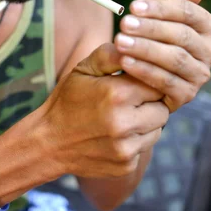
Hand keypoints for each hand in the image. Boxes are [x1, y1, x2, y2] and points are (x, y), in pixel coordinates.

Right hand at [38, 43, 168, 179]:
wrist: (47, 143)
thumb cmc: (67, 100)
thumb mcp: (83, 69)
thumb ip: (110, 54)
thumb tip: (134, 44)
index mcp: (117, 94)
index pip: (156, 82)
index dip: (145, 81)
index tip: (132, 83)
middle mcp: (124, 123)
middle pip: (163, 108)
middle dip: (149, 103)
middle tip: (128, 102)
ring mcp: (126, 148)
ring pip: (158, 129)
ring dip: (145, 123)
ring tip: (120, 118)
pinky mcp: (126, 165)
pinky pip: (145, 147)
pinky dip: (135, 141)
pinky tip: (114, 136)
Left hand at [114, 0, 210, 112]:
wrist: (146, 79)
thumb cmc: (155, 42)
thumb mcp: (162, 21)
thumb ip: (174, 3)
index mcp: (207, 27)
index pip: (187, 12)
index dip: (160, 8)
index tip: (132, 6)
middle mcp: (209, 51)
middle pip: (181, 35)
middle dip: (150, 28)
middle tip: (123, 24)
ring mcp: (200, 74)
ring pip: (174, 58)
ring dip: (145, 49)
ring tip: (120, 42)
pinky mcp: (186, 94)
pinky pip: (165, 81)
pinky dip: (144, 71)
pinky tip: (124, 62)